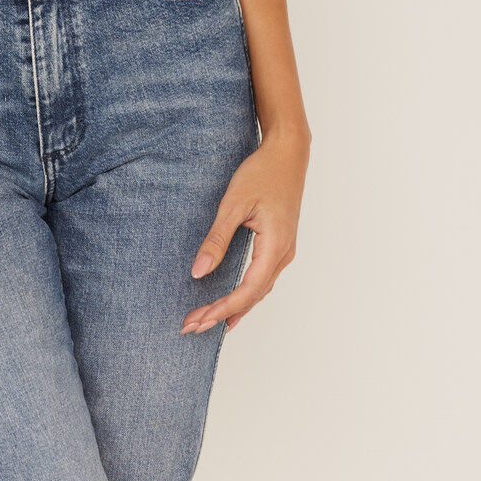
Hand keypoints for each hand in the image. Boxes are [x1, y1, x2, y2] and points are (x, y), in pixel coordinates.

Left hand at [180, 128, 309, 334]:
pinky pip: (262, 279)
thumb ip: (216, 239)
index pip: (247, 290)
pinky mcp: (280, 245)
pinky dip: (245, 295)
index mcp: (275, 246)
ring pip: (259, 290)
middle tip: (192, 327)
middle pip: (252, 296)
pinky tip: (233, 304)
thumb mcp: (234, 203)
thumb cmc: (262, 173)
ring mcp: (284, 251)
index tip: (198, 320)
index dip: (221, 308)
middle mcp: (284, 254)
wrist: (288, 153)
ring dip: (233, 307)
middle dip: (222, 314)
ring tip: (207, 322)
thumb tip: (198, 272)